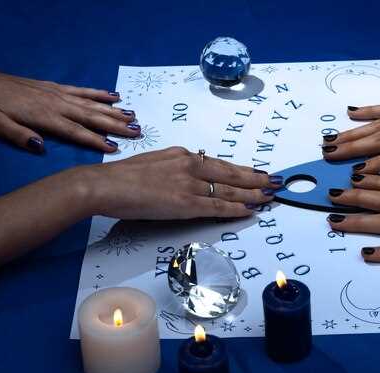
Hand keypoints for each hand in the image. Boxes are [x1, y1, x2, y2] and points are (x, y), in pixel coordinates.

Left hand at [0, 64, 138, 153]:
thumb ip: (20, 136)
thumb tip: (43, 148)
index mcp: (44, 117)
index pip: (76, 132)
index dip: (96, 141)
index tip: (116, 149)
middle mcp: (55, 104)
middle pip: (91, 116)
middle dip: (115, 125)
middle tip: (137, 131)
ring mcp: (56, 93)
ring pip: (90, 103)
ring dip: (113, 111)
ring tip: (133, 116)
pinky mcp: (53, 87)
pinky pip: (80, 90)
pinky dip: (98, 93)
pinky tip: (113, 96)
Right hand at [83, 147, 283, 219]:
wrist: (105, 185)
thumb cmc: (123, 177)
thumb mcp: (155, 162)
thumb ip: (175, 168)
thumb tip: (189, 175)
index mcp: (182, 155)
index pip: (218, 164)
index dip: (240, 170)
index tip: (256, 172)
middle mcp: (190, 165)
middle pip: (231, 174)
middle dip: (255, 179)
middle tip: (274, 182)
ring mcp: (189, 184)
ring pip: (228, 190)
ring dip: (252, 194)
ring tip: (269, 196)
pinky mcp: (185, 203)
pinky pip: (217, 206)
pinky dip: (236, 208)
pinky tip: (249, 210)